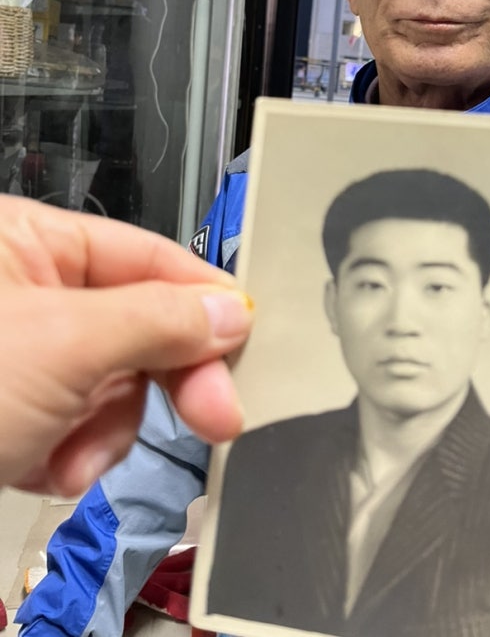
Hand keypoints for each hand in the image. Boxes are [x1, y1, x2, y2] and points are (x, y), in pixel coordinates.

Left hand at [0, 195, 251, 495]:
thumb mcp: (63, 343)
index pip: (148, 255)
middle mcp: (31, 291)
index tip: (248, 337)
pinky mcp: (14, 410)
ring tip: (66, 452)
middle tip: (216, 418)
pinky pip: (80, 425)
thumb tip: (229, 311)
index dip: (203, 298)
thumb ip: (159, 320)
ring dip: (105, 430)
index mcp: (31, 242)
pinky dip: (72, 454)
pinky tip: (40, 465)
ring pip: (115, 385)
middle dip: (163, 380)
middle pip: (139, 325)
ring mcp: (24, 354)